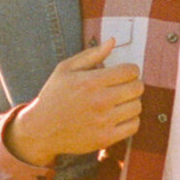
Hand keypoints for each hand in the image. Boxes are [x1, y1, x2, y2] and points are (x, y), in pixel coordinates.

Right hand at [5, 42, 144, 168]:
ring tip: (120, 102)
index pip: (130, 71)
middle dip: (133, 84)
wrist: (42, 129)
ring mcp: (104, 121)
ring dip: (132, 102)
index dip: (131, 69)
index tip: (125, 73)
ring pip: (137, 107)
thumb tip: (112, 41)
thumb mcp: (65, 69)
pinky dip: (131, 120)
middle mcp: (100, 101)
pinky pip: (134, 126)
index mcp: (91, 81)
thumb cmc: (54, 96)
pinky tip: (120, 116)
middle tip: (124, 86)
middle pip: (137, 88)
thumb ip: (91, 54)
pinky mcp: (106, 138)